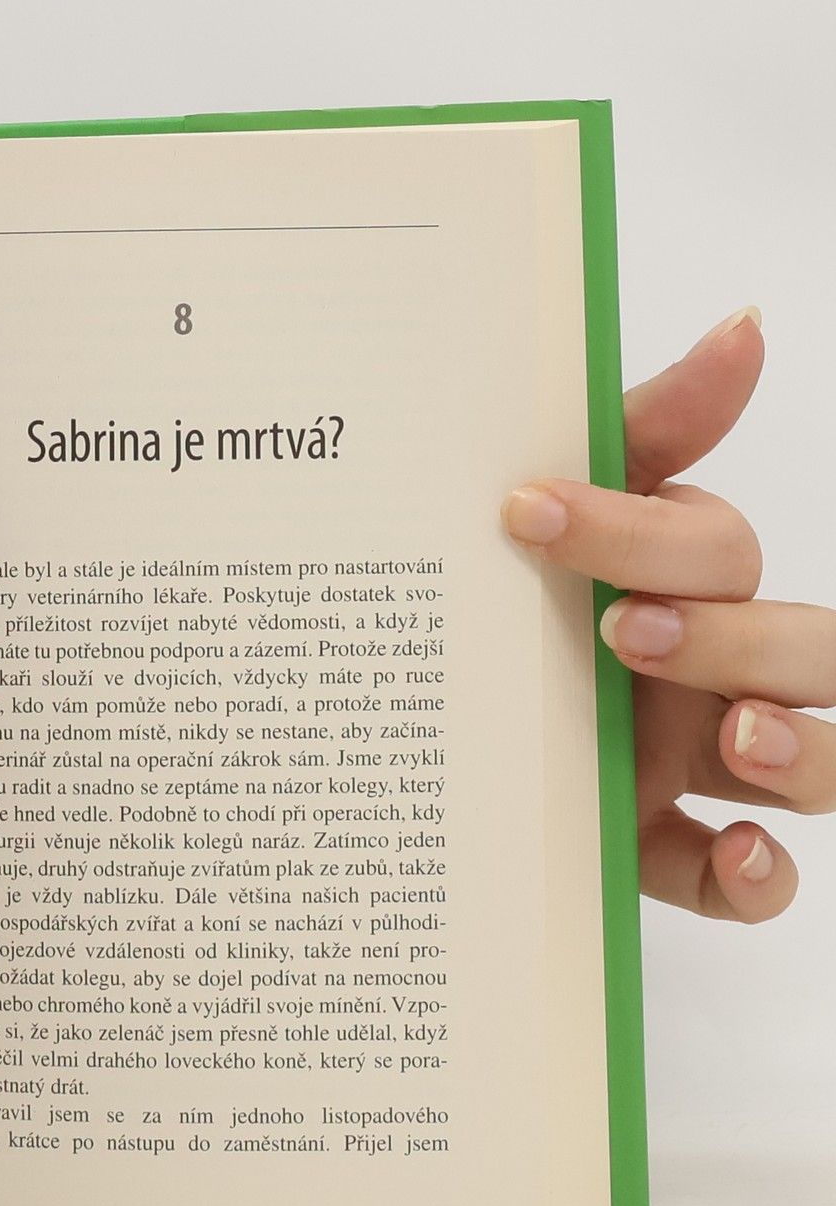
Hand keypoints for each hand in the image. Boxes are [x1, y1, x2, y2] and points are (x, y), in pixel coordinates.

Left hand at [502, 306, 830, 921]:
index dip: (638, 533)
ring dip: (800, 752)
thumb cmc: (507, 592)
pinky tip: (737, 855)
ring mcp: (699, 765)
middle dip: (736, 641)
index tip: (526, 514)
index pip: (715, 546)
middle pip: (806, 652)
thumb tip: (745, 326)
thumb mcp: (552, 507)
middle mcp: (714, 670)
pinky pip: (750, 879)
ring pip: (819, 764)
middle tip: (624, 634)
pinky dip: (761, 876)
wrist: (410, 724)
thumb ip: (647, 426)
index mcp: (685, 581)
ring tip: (733, 737)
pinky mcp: (663, 849)